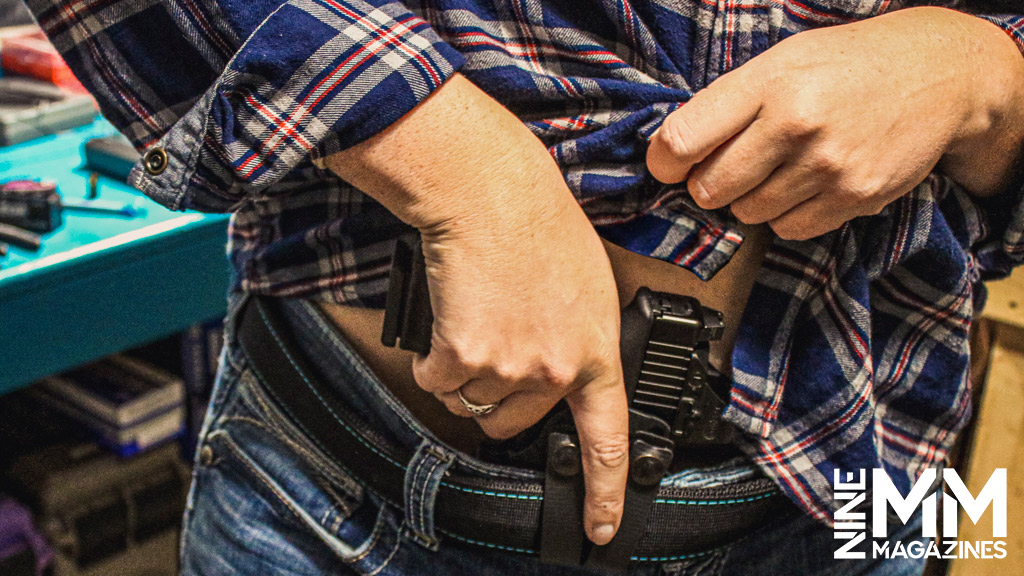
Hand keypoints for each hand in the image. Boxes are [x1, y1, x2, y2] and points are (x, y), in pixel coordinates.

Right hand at [323, 74, 629, 544]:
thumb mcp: (590, 288)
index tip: (602, 525)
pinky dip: (432, 358)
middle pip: (512, 423)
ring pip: (469, 401)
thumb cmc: (540, 226)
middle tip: (494, 347)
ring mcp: (511, 366)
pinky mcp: (464, 355)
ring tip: (476, 318)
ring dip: (463, 373)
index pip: (608, 439)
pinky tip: (450, 318)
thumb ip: (580, 343)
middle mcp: (557, 369)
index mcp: (596, 352)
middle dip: (497, 399)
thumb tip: (559, 378)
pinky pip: (436, 380)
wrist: (491, 193)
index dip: (605, 491)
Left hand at [647, 7, 1023, 239]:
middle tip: (729, 166)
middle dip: (709, 184)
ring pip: (747, 213)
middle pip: (710, 188)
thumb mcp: (783, 61)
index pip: (684, 140)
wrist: (938, 75)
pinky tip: (807, 183)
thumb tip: (670, 152)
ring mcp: (827, 166)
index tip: (667, 165)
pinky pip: (788, 229)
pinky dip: (787, 214)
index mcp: (769, 83)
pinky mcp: (854, 198)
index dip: (664, 161)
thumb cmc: (846, 65)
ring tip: (779, 167)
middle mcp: (796, 124)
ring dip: (751, 199)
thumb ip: (728, 103)